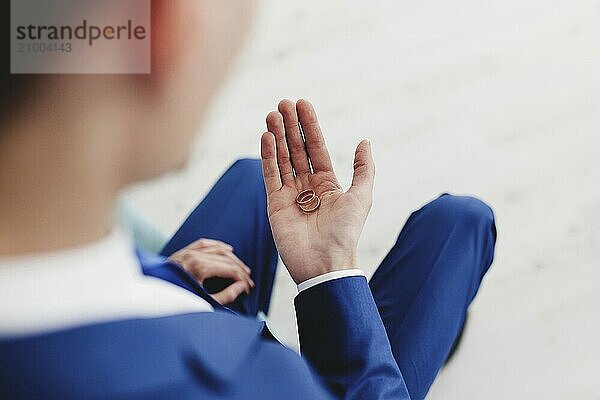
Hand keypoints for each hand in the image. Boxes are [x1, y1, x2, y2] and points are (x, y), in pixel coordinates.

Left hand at [169, 238, 254, 304]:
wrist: (150, 298)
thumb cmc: (174, 301)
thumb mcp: (203, 303)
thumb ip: (226, 296)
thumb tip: (242, 287)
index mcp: (200, 268)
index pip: (230, 270)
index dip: (243, 279)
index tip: (248, 288)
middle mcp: (194, 256)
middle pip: (227, 258)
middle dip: (240, 270)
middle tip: (248, 281)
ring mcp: (188, 252)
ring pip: (218, 249)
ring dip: (233, 258)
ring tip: (242, 268)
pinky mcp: (183, 252)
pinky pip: (204, 243)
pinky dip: (217, 245)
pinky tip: (227, 249)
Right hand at [260, 99, 374, 283]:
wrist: (325, 263)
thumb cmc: (345, 232)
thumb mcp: (361, 196)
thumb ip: (363, 168)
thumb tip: (364, 141)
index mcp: (327, 184)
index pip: (315, 148)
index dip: (310, 126)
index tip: (302, 104)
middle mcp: (307, 187)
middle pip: (296, 149)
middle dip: (290, 126)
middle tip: (283, 103)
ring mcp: (289, 195)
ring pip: (281, 159)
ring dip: (277, 136)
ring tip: (272, 114)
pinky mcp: (274, 205)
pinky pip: (270, 175)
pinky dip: (267, 156)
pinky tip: (266, 137)